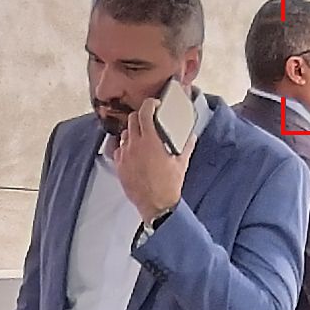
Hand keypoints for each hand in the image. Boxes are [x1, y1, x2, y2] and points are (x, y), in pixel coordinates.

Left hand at [113, 101, 187, 223]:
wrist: (156, 204)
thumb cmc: (169, 184)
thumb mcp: (181, 162)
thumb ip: (187, 145)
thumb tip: (190, 136)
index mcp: (150, 140)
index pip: (144, 112)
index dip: (149, 104)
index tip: (154, 105)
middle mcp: (134, 145)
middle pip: (131, 119)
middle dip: (140, 116)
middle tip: (149, 120)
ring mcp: (124, 155)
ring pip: (124, 133)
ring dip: (132, 131)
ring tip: (141, 137)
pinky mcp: (119, 165)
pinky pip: (119, 149)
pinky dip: (126, 146)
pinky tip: (134, 152)